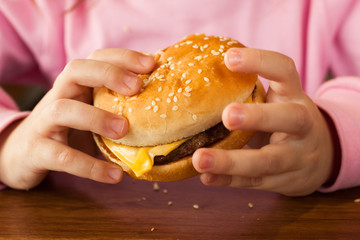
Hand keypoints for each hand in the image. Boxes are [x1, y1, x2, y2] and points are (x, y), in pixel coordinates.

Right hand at [0, 49, 154, 189]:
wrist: (23, 153)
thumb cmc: (67, 130)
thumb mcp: (90, 111)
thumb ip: (115, 105)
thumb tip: (161, 105)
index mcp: (75, 85)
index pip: (96, 58)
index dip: (122, 57)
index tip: (151, 63)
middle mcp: (58, 96)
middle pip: (75, 70)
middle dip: (107, 74)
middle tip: (136, 87)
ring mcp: (44, 123)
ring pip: (63, 110)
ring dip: (96, 117)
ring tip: (124, 130)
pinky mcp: (37, 151)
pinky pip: (62, 157)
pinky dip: (90, 166)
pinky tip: (115, 175)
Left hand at [192, 48, 333, 195]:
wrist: (321, 157)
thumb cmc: (285, 120)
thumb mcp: (278, 100)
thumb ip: (250, 91)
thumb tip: (198, 74)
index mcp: (295, 96)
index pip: (285, 71)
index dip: (261, 62)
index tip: (229, 57)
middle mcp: (301, 125)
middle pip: (289, 119)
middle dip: (258, 117)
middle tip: (227, 115)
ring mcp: (295, 156)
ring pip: (268, 160)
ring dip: (232, 161)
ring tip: (200, 158)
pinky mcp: (284, 180)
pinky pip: (255, 182)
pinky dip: (228, 180)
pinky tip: (206, 177)